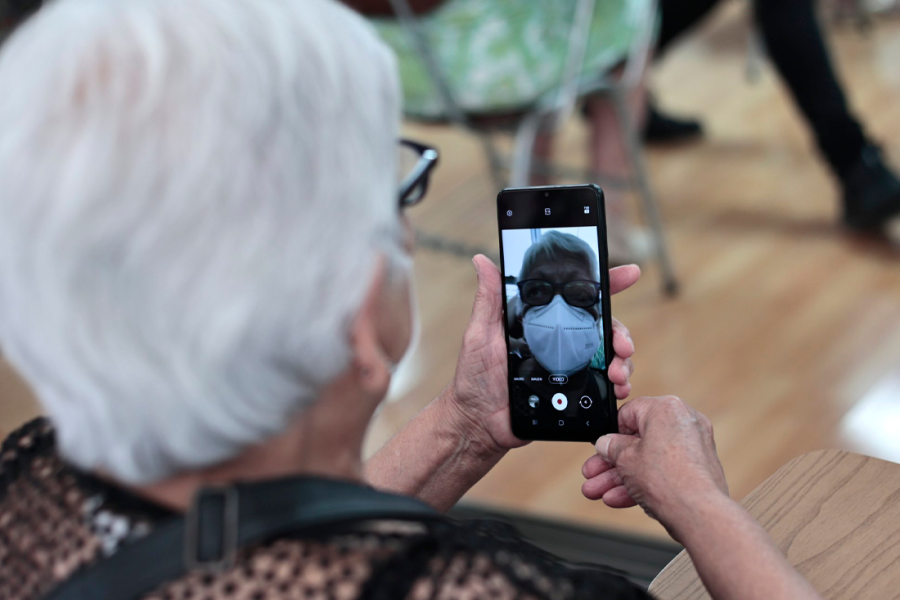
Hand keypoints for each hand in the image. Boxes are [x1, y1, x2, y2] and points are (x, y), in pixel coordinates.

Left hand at [441, 254, 640, 453]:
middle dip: (621, 333)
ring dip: (623, 361)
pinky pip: (603, 385)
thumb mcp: (480, 334)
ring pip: (609, 355)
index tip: (629, 274)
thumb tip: (481, 260)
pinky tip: (617, 390)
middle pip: (603, 327)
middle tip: (623, 345)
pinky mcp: (573, 390)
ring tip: (618, 373)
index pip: (578, 297)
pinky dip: (617, 385)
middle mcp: (560, 340)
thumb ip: (488, 299)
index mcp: (543, 322)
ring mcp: (569, 366)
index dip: (606, 284)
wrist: (480, 423)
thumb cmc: (475, 377)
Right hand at [581, 396, 728, 533]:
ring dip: (621, 477)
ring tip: (598, 492)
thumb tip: (606, 443)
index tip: (601, 449)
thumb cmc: (668, 479)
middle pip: (637, 441)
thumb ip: (612, 447)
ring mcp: (694, 446)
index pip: (629, 413)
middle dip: (611, 463)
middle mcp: (683, 421)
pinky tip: (619, 498)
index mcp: (665, 408)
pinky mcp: (698, 468)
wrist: (698, 512)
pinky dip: (642, 482)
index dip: (610, 433)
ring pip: (648, 459)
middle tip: (594, 474)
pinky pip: (663, 471)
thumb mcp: (625, 459)